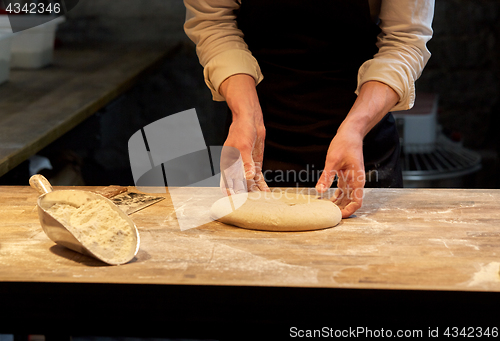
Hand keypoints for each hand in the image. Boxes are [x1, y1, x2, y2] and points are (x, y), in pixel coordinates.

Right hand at [219, 74, 269, 194]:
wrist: (250, 120)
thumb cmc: (241, 130)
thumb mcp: (243, 146)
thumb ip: (245, 163)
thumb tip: (248, 177)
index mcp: (227, 164)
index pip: (227, 184)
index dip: (231, 195)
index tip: (236, 205)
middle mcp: (235, 169)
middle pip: (238, 187)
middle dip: (244, 197)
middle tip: (252, 208)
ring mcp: (245, 168)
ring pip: (249, 185)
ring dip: (254, 194)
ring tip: (261, 204)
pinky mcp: (254, 166)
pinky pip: (258, 179)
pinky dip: (262, 186)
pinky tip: (267, 193)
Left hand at [315, 81, 399, 217]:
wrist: (351, 132)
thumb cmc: (345, 144)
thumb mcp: (333, 160)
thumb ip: (326, 176)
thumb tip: (319, 191)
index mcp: (357, 179)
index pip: (357, 201)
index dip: (349, 211)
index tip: (338, 216)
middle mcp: (356, 181)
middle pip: (351, 202)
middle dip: (342, 210)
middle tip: (327, 215)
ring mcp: (352, 179)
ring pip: (347, 197)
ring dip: (338, 204)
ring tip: (325, 210)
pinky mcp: (346, 176)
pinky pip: (342, 190)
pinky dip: (336, 196)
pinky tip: (326, 199)